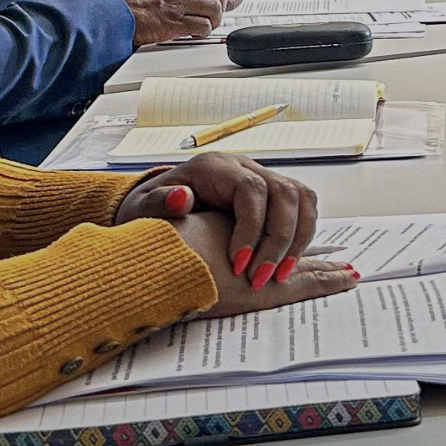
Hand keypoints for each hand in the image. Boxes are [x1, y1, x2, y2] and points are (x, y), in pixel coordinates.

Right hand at [108, 0, 230, 45]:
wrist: (109, 12)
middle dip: (220, 2)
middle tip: (214, 11)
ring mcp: (176, 5)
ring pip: (214, 8)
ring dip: (214, 19)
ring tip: (206, 23)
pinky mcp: (173, 24)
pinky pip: (202, 26)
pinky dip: (204, 32)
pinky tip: (196, 33)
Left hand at [118, 155, 335, 291]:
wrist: (159, 205)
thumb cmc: (152, 209)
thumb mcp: (143, 208)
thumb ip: (157, 203)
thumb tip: (181, 198)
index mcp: (216, 168)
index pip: (251, 189)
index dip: (251, 228)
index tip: (238, 265)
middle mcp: (245, 168)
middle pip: (284, 193)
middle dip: (279, 239)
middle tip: (261, 278)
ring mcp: (263, 179)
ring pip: (302, 199)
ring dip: (298, 239)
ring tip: (279, 276)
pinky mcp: (273, 198)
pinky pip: (303, 209)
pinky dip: (301, 236)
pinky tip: (284, 265)